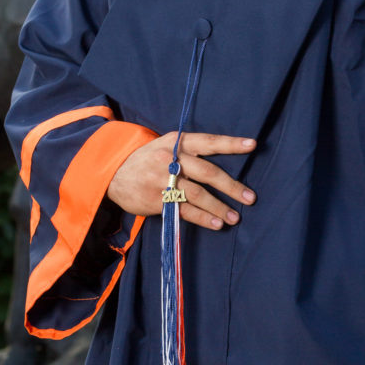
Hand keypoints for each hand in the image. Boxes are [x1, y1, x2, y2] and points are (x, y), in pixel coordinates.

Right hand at [107, 131, 255, 229]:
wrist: (113, 173)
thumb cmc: (148, 158)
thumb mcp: (166, 145)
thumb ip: (190, 150)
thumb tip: (224, 160)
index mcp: (177, 142)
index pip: (209, 141)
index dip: (231, 143)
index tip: (252, 145)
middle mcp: (171, 159)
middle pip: (207, 172)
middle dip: (230, 186)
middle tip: (250, 197)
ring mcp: (162, 180)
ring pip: (197, 194)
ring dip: (218, 207)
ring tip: (235, 217)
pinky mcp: (156, 200)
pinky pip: (184, 210)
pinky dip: (202, 218)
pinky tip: (216, 223)